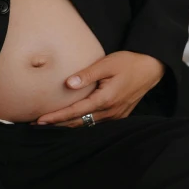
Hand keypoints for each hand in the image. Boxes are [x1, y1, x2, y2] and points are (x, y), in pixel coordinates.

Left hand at [30, 51, 165, 126]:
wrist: (151, 68)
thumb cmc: (128, 63)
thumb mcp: (107, 64)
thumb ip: (87, 74)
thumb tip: (68, 84)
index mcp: (104, 100)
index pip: (75, 112)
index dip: (56, 117)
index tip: (40, 120)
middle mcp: (109, 112)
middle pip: (78, 123)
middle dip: (58, 125)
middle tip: (37, 125)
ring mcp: (115, 115)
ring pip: (87, 125)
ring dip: (68, 125)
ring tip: (50, 125)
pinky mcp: (118, 114)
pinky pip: (96, 123)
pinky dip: (82, 123)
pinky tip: (71, 121)